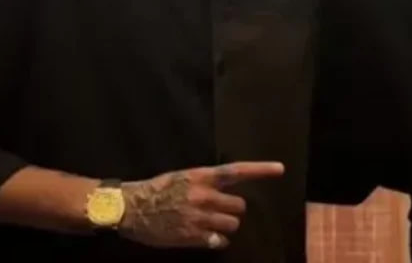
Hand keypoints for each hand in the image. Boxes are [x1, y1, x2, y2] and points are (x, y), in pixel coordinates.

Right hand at [118, 161, 284, 248]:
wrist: (131, 208)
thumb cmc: (157, 190)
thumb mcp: (182, 178)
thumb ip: (205, 182)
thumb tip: (224, 189)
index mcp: (201, 177)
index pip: (236, 171)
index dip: (260, 170)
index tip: (280, 169)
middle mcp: (204, 195)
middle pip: (239, 206)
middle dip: (232, 210)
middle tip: (218, 211)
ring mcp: (199, 217)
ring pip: (232, 225)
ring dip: (226, 226)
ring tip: (210, 224)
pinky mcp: (193, 236)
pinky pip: (220, 241)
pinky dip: (217, 241)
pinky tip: (205, 236)